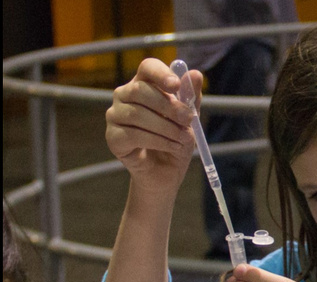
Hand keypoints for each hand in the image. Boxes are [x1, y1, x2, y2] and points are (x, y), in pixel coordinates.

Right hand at [105, 58, 202, 196]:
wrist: (167, 171)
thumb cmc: (176, 139)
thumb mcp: (190, 119)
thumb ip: (191, 98)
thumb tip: (196, 74)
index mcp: (144, 84)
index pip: (147, 68)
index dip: (161, 74)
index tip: (176, 85)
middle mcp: (125, 96)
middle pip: (139, 90)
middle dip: (168, 106)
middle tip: (188, 119)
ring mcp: (115, 115)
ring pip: (137, 114)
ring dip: (166, 127)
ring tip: (185, 138)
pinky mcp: (113, 137)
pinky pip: (133, 134)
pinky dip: (158, 141)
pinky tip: (173, 147)